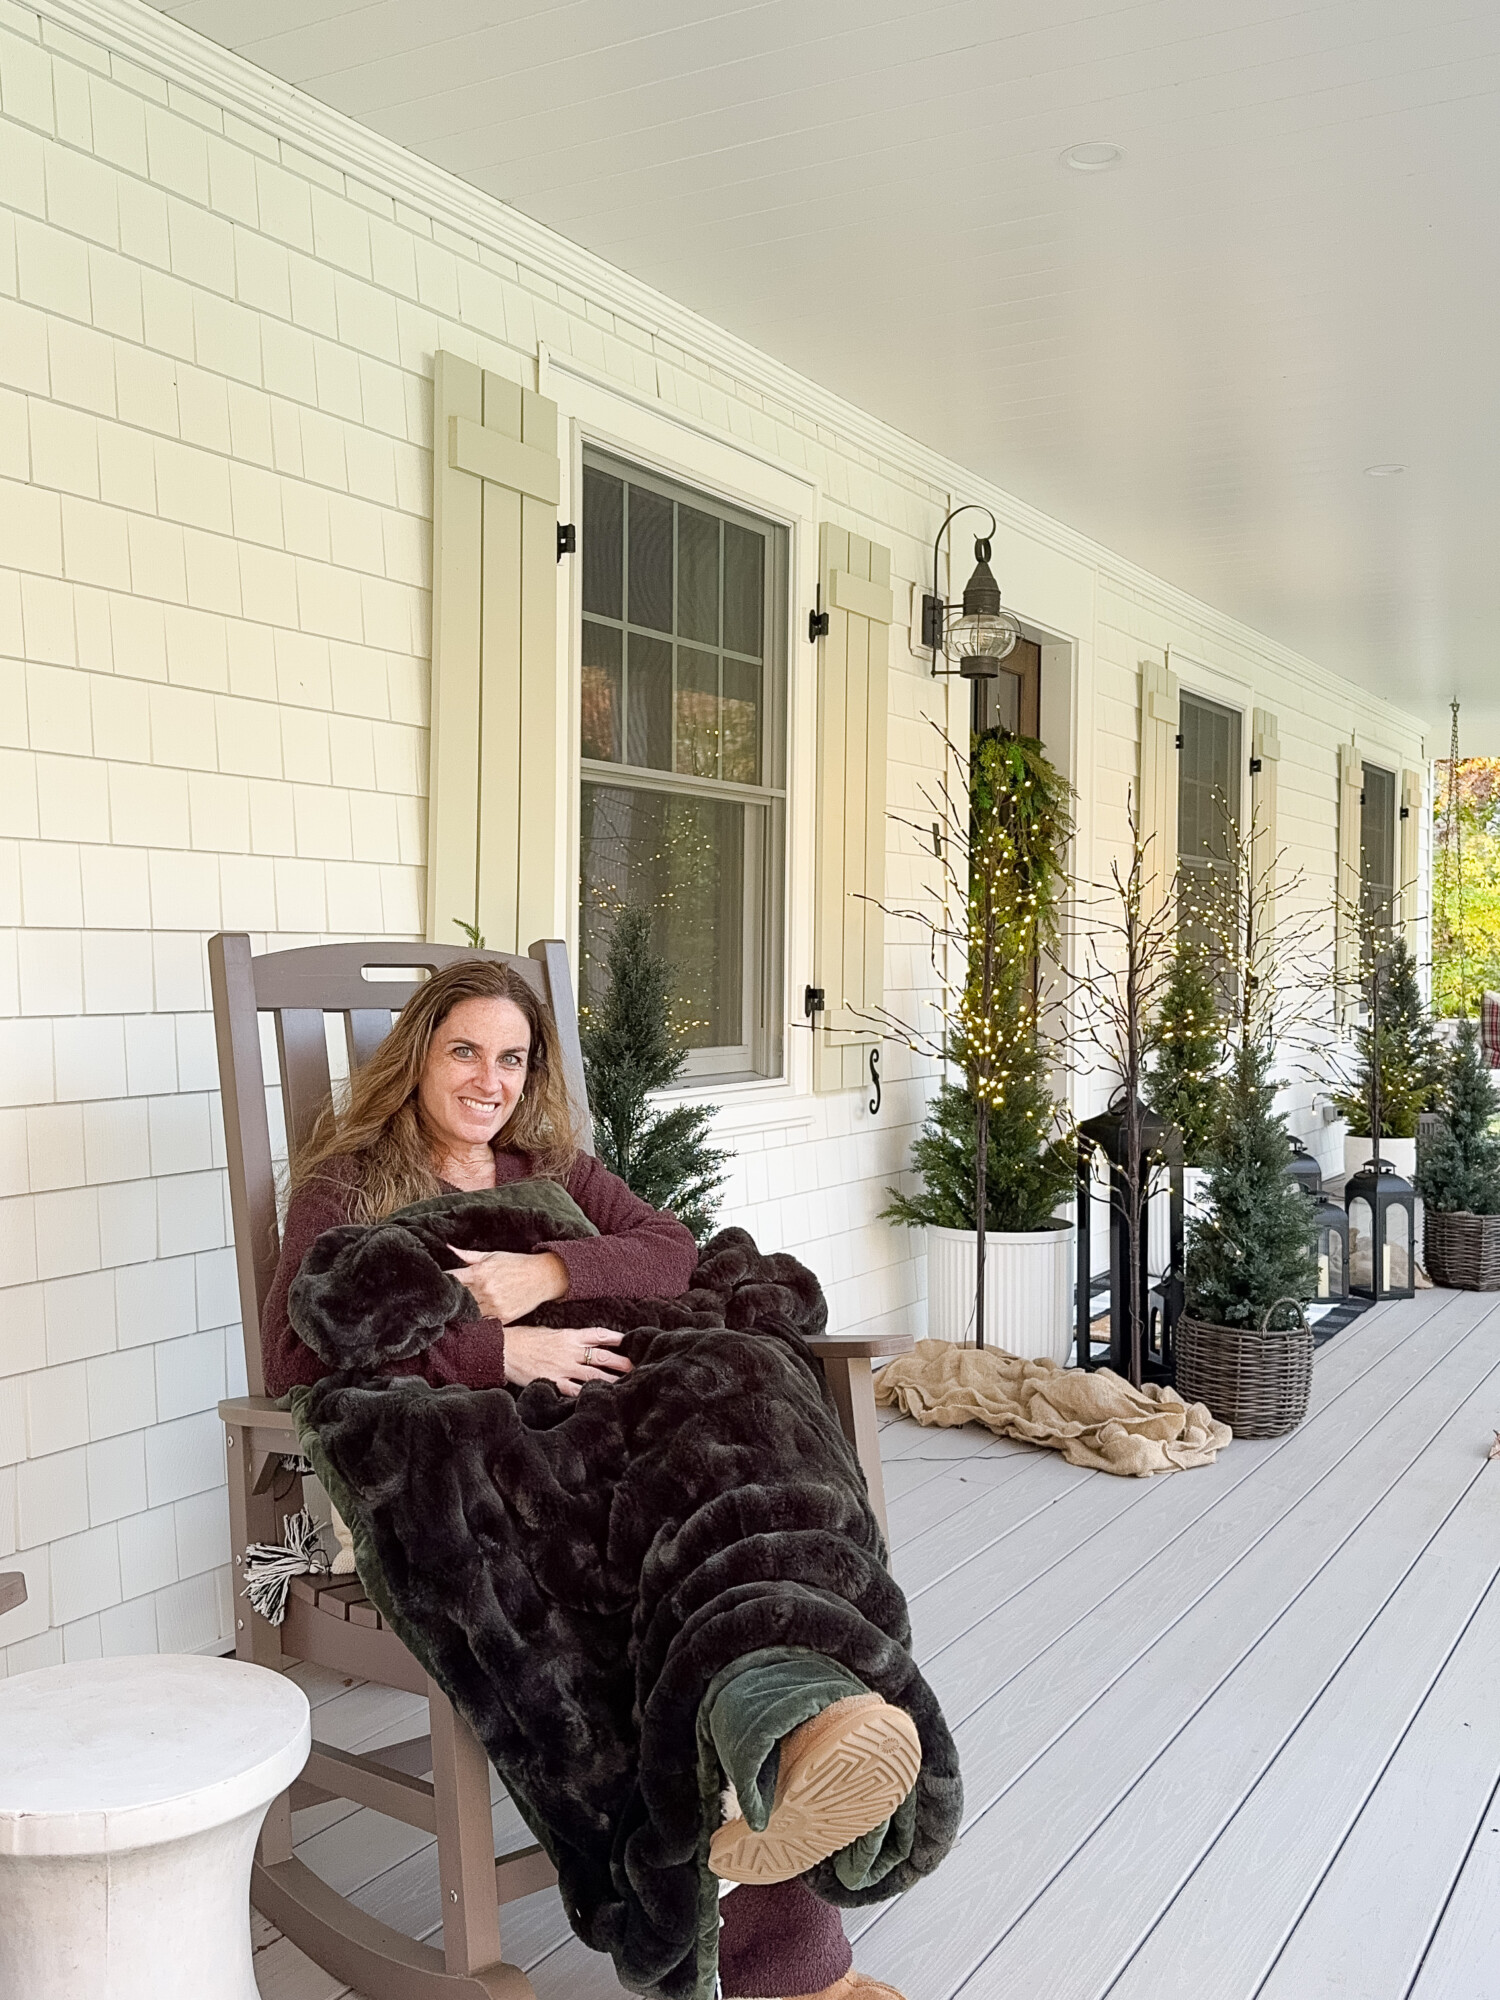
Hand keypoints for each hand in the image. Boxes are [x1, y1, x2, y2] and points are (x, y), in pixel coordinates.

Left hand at [447, 1247, 568, 1323]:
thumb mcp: (492, 1255)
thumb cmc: (517, 1264)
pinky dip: (476, 1322)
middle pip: (457, 1299)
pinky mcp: (503, 1318)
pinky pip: (483, 1324)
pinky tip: (471, 1321)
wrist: (543, 1276)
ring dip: (461, 1313)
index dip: (441, 1282)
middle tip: (439, 1302)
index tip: (433, 1285)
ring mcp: (494, 1306)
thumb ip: (468, 1255)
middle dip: (449, 1300)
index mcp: (480, 1273)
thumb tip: (448, 1246)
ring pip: (468, 1314)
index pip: (451, 1280)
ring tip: (454, 1313)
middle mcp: (485, 1290)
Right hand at [502, 1325, 630, 1395]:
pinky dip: (587, 1393)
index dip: (617, 1338)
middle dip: (621, 1362)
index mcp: (569, 1336)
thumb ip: (566, 1338)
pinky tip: (599, 1399)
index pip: (599, 1335)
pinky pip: (574, 1390)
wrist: (503, 1349)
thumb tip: (580, 1343)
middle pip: (602, 1356)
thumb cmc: (523, 1339)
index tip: (631, 1342)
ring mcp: (562, 1367)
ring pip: (593, 1375)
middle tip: (637, 1367)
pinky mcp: (553, 1381)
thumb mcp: (548, 1332)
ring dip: (611, 1380)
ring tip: (627, 1385)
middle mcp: (570, 1351)